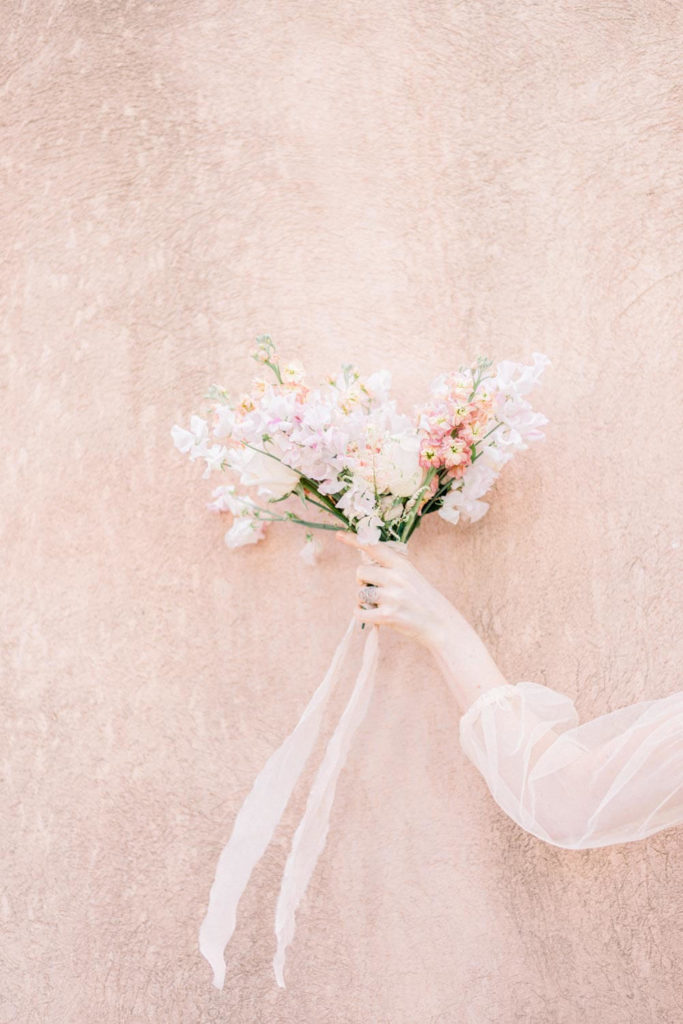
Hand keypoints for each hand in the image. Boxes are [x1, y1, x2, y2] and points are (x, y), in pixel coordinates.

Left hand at [334, 530, 455, 647]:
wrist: (440, 623)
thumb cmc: (422, 599)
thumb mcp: (411, 576)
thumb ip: (390, 569)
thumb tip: (364, 566)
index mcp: (402, 565)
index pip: (374, 548)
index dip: (355, 540)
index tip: (339, 535)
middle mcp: (396, 578)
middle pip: (360, 572)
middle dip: (362, 582)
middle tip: (374, 590)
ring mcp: (392, 597)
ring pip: (359, 593)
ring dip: (364, 600)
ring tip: (379, 605)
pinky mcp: (388, 616)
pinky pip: (359, 612)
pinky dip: (361, 614)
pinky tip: (372, 615)